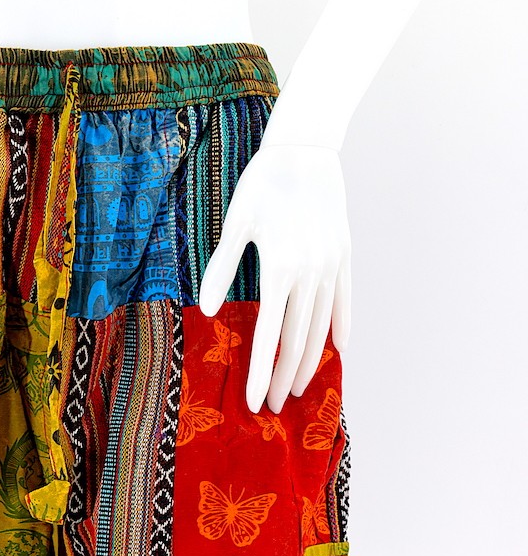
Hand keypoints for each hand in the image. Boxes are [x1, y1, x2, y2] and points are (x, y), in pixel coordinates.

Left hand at [197, 143, 350, 413]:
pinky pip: (345, 301)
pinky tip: (338, 350)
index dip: (262, 374)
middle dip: (285, 378)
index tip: (256, 402)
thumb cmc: (262, 184)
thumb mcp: (235, 224)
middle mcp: (310, 273)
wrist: (306, 149)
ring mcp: (331, 266)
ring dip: (311, 362)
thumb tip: (210, 310)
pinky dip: (342, 328)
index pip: (269, 336)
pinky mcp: (344, 256)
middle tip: (276, 406)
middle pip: (298, 341)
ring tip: (300, 388)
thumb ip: (223, 268)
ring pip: (322, 327)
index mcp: (280, 269)